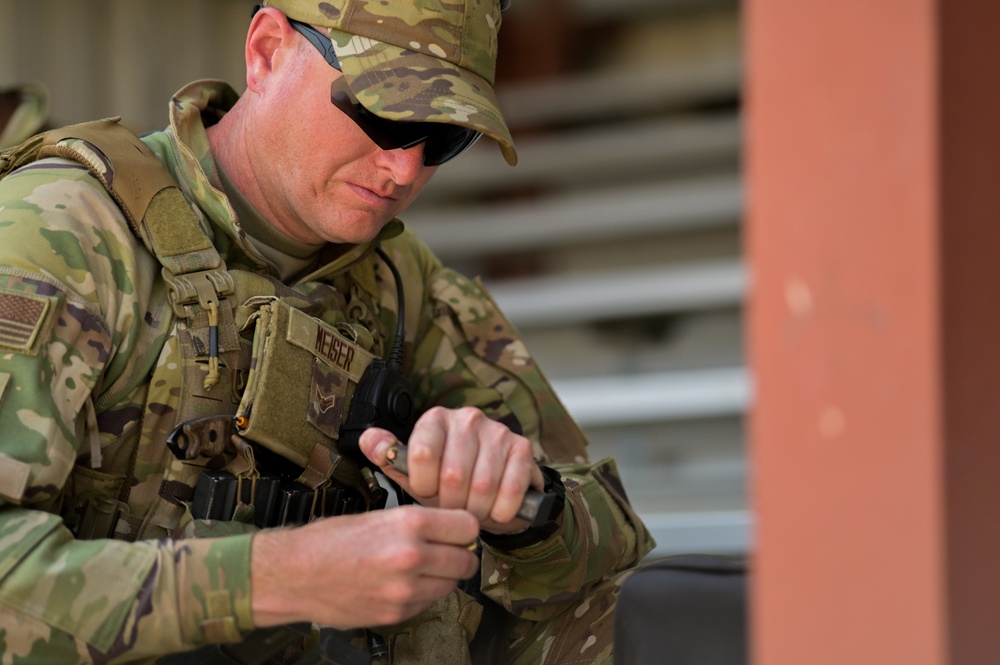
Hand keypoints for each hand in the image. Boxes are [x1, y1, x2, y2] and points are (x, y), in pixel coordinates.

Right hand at [250, 506, 479, 627]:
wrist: (294, 574)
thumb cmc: (330, 540)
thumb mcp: (378, 515)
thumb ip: (418, 523)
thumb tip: (452, 529)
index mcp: (409, 523)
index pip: (467, 526)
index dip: (464, 529)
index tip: (458, 531)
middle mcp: (412, 556)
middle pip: (465, 560)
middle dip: (459, 555)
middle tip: (445, 551)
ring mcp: (405, 590)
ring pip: (450, 585)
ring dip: (441, 577)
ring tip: (419, 568)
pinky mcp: (396, 614)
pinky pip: (427, 603)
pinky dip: (421, 595)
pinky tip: (400, 584)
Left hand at [359, 406, 544, 532]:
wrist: (491, 494)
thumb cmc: (446, 483)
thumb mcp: (413, 474)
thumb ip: (390, 458)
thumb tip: (368, 439)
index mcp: (436, 420)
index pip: (422, 454)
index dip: (423, 485)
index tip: (427, 493)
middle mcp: (467, 418)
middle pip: (453, 475)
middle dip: (451, 505)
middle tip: (452, 511)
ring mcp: (498, 431)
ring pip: (482, 486)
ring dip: (476, 511)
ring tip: (472, 513)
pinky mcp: (522, 448)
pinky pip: (510, 488)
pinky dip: (501, 510)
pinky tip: (495, 511)